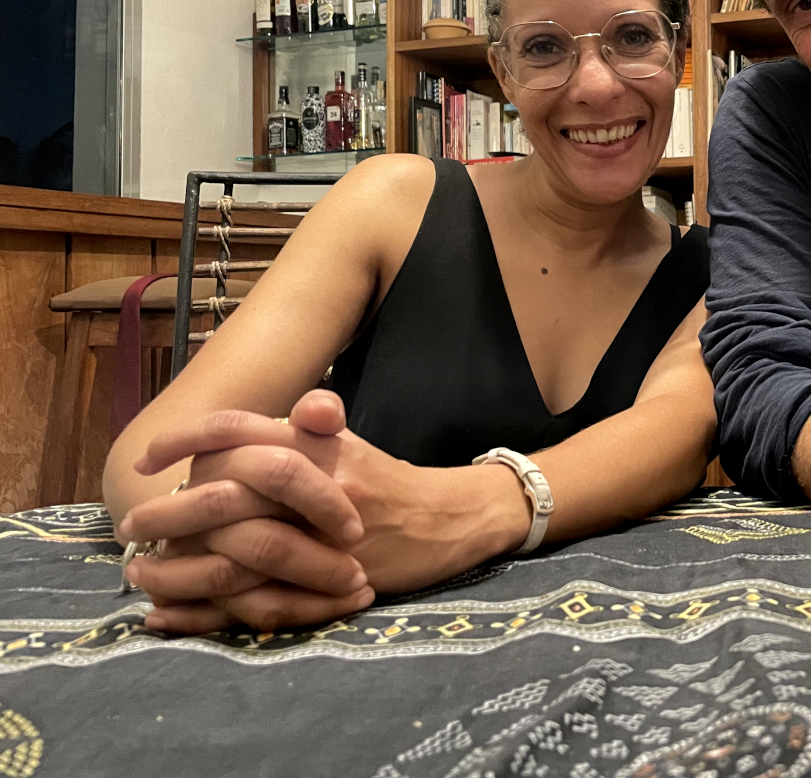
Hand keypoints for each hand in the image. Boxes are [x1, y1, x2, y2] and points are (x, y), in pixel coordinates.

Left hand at [131, 392, 530, 627]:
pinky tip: (169, 611)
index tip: (148, 458)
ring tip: (141, 570)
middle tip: (131, 525)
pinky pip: (256, 599)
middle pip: (222, 493)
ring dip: (176, 565)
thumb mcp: (343, 441)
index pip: (235, 431)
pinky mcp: (328, 579)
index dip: (185, 441)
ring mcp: (322, 533)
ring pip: (232, 551)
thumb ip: (289, 431)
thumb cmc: (384, 482)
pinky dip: (205, 610)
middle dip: (167, 511)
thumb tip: (225, 436)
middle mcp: (315, 481)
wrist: (447, 519)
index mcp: (314, 442)